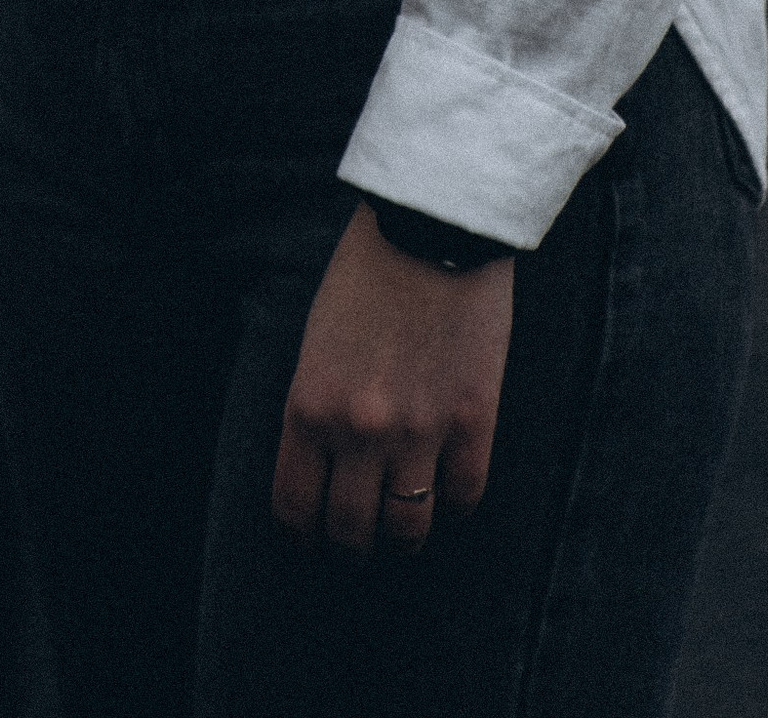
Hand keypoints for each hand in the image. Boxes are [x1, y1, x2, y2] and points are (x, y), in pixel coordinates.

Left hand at [271, 205, 512, 561]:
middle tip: (354, 542)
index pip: (294, 507)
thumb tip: (324, 458)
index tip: (307, 534)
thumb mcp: (317, 336)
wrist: (433, 221)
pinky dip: (454, 503)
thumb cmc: (367, 267)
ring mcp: (420, 430)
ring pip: (407, 527)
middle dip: (348, 545)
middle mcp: (359, 431)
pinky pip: (464, 495)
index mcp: (309, 407)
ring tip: (401, 529)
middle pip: (350, 531)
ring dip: (401, 537)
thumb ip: (318, 400)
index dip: (301, 533)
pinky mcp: (473, 418)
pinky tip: (447, 490)